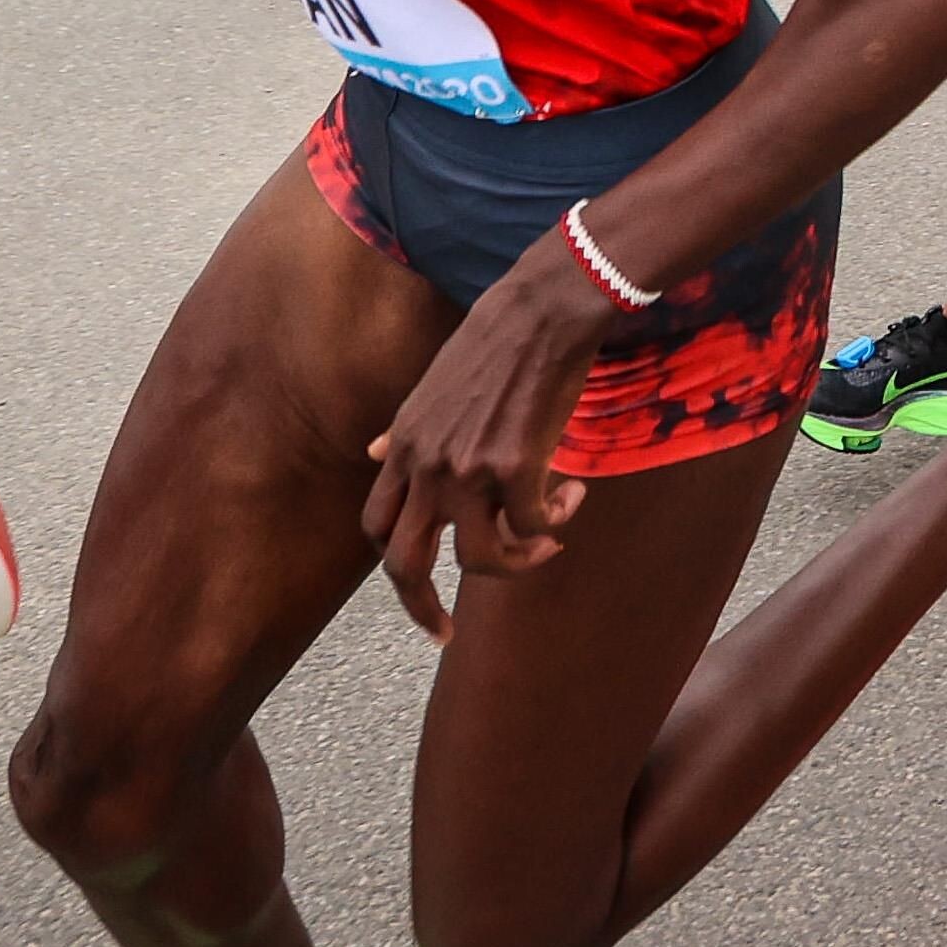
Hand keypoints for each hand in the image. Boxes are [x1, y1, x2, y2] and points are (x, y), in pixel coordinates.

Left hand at [359, 263, 608, 632]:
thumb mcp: (431, 385)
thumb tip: (372, 452)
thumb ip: (403, 430)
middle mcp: (427, 465)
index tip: (419, 595)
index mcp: (403, 445)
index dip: (392, 570)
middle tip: (445, 635)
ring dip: (519, 562)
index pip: (375, 527)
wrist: (542, 310)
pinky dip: (557, 520)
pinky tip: (574, 496)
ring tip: (548, 541)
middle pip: (405, 565)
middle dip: (423, 611)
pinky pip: (533, 525)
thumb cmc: (494, 341)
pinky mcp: (517, 467)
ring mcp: (469, 469)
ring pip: (479, 560)